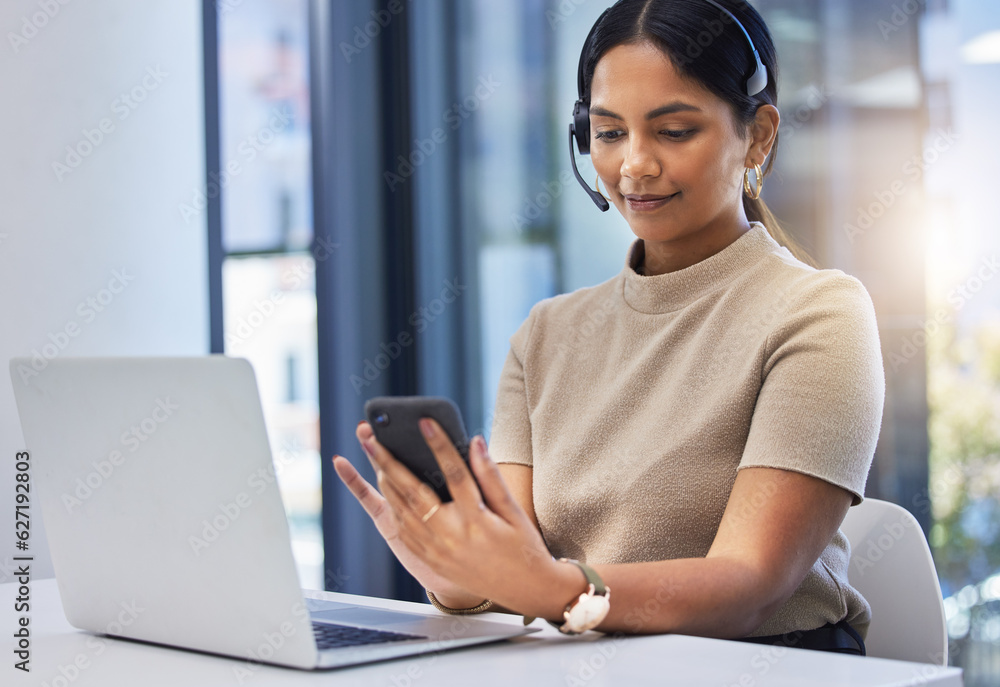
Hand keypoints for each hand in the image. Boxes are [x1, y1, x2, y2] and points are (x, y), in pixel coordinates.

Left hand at [351, 417, 575, 618]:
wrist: (524, 590)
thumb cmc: (523, 546)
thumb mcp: (514, 511)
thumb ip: (491, 476)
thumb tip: (475, 442)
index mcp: (477, 521)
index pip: (454, 474)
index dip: (439, 445)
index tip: (425, 422)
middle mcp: (452, 537)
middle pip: (414, 492)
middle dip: (390, 462)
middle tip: (372, 438)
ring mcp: (437, 551)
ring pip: (402, 511)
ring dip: (385, 482)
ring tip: (374, 456)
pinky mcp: (431, 560)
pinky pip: (404, 531)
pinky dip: (393, 507)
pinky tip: (386, 487)